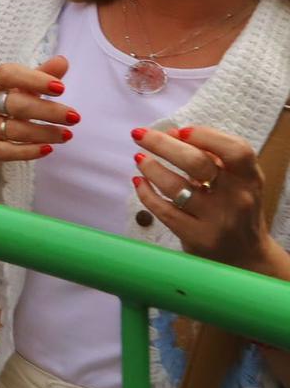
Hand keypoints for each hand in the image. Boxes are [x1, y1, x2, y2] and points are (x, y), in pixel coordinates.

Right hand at [0, 56, 76, 177]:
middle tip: (74, 117)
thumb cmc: (3, 107)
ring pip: (16, 130)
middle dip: (49, 111)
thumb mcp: (20, 89)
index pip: (8, 74)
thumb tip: (62, 61)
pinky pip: (7, 151)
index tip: (61, 88)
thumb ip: (40, 76)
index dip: (35, 80)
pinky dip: (29, 151)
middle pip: (17, 105)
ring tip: (67, 134)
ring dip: (45, 133)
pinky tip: (48, 149)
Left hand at [135, 124, 286, 271]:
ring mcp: (217, 220)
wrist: (247, 257)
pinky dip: (145, 193)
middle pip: (196, 163)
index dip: (205, 135)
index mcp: (249, 178)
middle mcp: (237, 198)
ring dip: (150, 167)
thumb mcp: (238, 181)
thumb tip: (171, 134)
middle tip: (139, 135)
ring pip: (174, 186)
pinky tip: (139, 181)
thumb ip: (213, 157)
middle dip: (161, 144)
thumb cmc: (235, 207)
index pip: (235, 150)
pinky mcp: (197, 237)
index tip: (180, 131)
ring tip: (139, 158)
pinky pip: (163, 210)